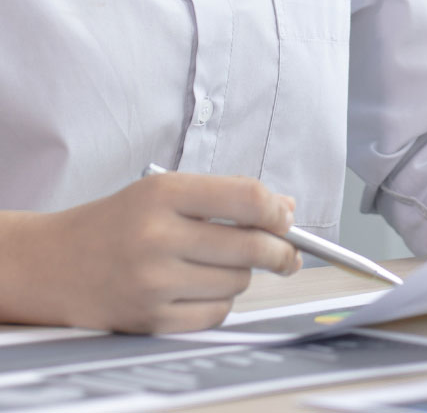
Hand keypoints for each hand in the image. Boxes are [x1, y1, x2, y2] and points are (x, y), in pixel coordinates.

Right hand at [6, 174, 300, 332]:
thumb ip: (227, 198)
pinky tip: (198, 290)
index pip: (247, 198)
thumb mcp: (164, 193)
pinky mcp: (151, 319)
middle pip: (253, 246)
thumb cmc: (116, 225)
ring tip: (214, 266)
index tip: (286, 220)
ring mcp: (153, 282)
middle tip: (288, 255)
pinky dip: (219, 303)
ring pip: (239, 282)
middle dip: (282, 252)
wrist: (51, 265)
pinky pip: (217, 313)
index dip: (278, 212)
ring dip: (241, 276)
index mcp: (163, 193)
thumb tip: (287, 210)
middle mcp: (157, 236)